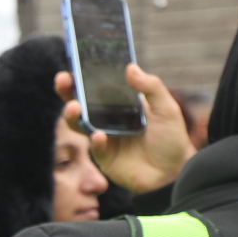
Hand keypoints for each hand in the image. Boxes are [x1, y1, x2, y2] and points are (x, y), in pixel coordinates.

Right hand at [56, 63, 194, 194]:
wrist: (174, 173)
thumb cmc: (171, 139)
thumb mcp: (166, 109)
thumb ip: (151, 87)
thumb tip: (131, 67)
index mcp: (122, 104)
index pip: (99, 86)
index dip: (85, 76)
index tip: (76, 63)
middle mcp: (109, 119)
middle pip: (82, 102)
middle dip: (68, 91)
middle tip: (63, 80)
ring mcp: (104, 138)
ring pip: (80, 124)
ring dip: (73, 116)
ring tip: (74, 108)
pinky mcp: (105, 157)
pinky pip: (95, 147)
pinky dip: (96, 141)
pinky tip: (99, 136)